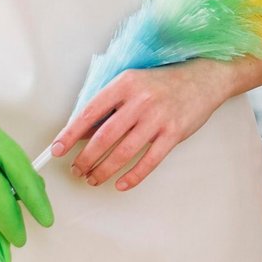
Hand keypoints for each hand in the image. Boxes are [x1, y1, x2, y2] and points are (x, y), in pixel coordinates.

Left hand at [50, 61, 234, 190]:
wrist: (204, 78)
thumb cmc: (163, 82)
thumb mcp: (132, 83)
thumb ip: (109, 105)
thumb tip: (83, 132)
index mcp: (125, 83)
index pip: (90, 112)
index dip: (70, 134)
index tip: (57, 150)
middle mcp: (140, 100)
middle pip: (104, 137)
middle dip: (86, 158)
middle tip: (76, 169)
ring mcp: (158, 118)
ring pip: (124, 152)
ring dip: (104, 170)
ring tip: (92, 178)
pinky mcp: (174, 133)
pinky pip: (149, 161)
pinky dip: (132, 176)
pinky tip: (120, 183)